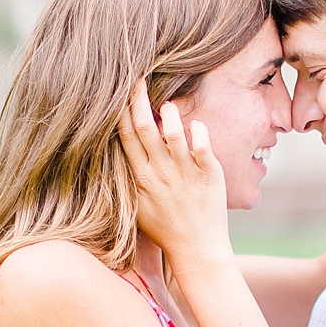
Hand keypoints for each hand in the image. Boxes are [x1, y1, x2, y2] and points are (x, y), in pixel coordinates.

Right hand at [117, 81, 231, 267]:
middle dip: (138, 99)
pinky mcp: (208, 176)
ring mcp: (184, 174)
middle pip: (143, 128)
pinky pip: (203, 147)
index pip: (124, 136)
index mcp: (140, 178)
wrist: (196, 250)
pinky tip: (197, 124)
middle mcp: (159, 173)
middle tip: (138, 76)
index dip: (119, 111)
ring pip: (172, 134)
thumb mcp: (138, 204)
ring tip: (169, 104)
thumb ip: (132, 176)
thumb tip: (125, 149)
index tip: (117, 90)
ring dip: (169, 114)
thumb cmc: (166, 228)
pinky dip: (199, 131)